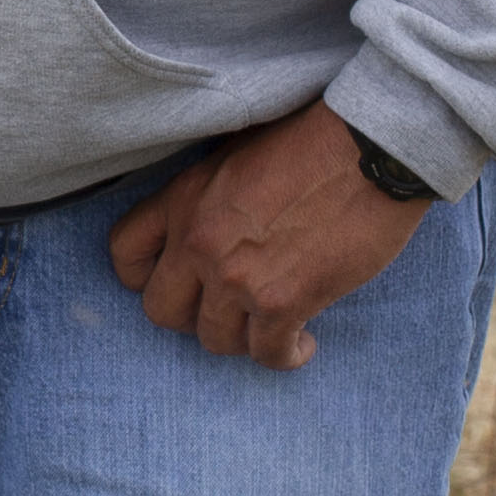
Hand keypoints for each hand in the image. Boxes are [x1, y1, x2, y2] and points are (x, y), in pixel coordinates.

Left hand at [107, 103, 431, 368]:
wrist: (370, 148)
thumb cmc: (313, 140)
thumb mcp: (236, 153)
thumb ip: (206, 196)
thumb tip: (203, 227)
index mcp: (183, 200)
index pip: (125, 253)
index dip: (145, 276)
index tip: (176, 282)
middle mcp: (198, 242)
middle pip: (161, 311)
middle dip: (192, 316)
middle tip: (226, 310)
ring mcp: (236, 277)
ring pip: (213, 340)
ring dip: (242, 337)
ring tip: (269, 326)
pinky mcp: (282, 302)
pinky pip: (266, 354)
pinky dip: (285, 355)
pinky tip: (303, 343)